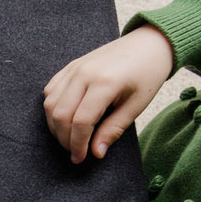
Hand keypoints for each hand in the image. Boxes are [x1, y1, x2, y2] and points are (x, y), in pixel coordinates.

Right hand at [43, 24, 173, 163]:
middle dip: (64, 139)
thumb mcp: (137, 104)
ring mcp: (75, 68)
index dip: (78, 144)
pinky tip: (65, 118)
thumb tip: (96, 153)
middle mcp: (84, 73)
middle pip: (61, 115)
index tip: (80, 158)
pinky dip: (53, 109)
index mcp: (105, 82)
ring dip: (55, 126)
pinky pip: (50, 91)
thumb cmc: (148, 73)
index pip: (81, 122)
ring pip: (51, 105)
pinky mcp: (70, 66)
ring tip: (69, 137)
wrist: (149, 43)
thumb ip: (114, 129)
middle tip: (75, 151)